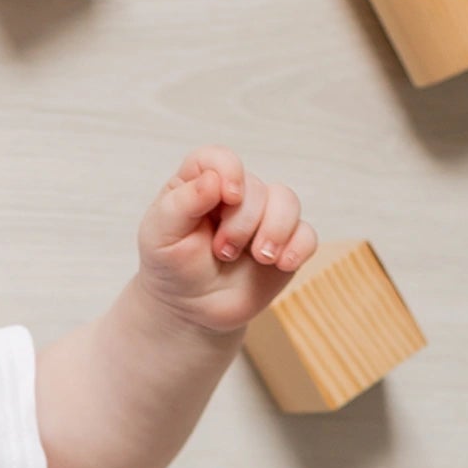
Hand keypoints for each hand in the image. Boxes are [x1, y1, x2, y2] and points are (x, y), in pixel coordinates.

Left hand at [136, 146, 317, 336]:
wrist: (190, 308)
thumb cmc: (172, 267)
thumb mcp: (160, 236)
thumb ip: (181, 204)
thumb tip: (213, 180)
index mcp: (200, 184)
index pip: (218, 158)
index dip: (229, 170)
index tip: (228, 197)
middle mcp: (236, 195)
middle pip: (256, 188)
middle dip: (242, 223)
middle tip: (222, 252)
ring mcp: (263, 217)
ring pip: (287, 202)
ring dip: (274, 231)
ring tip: (258, 258)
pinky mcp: (285, 243)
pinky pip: (306, 234)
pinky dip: (298, 248)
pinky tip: (282, 264)